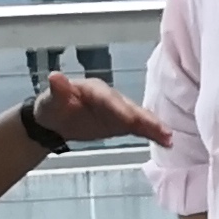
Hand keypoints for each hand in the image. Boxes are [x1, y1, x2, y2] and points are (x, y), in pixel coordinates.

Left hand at [33, 72, 168, 149]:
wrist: (56, 121)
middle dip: (145, 118)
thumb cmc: (52, 107)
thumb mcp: (50, 100)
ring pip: (139, 117)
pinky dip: (153, 134)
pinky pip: (140, 128)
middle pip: (130, 107)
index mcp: (94, 89)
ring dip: (154, 126)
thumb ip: (57, 90)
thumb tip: (55, 76)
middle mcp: (111, 98)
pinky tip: (166, 142)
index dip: (118, 108)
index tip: (129, 119)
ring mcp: (119, 110)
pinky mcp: (123, 123)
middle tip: (160, 129)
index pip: (107, 98)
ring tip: (169, 137)